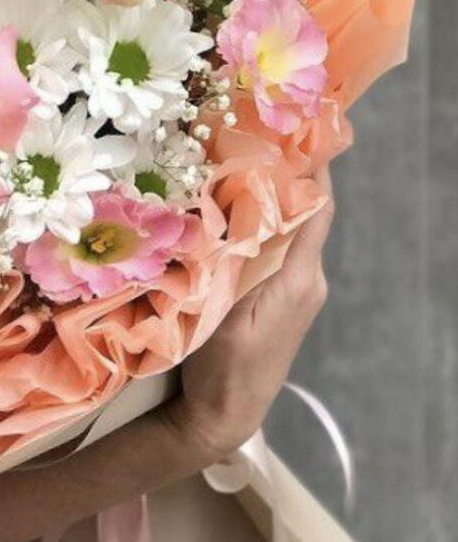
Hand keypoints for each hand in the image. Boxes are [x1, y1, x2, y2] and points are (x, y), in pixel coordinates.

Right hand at [158, 165, 333, 463]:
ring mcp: (294, 289)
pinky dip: (259, 224)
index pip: (317, 206)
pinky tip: (227, 214)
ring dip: (266, 197)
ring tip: (229, 165)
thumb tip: (235, 206)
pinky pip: (275, 248)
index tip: (294, 126)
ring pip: (286, 228)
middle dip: (281, 172)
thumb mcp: (224, 310)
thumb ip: (235, 259)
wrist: (225, 415)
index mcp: (300, 276)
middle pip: (302, 211)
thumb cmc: (224, 367)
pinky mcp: (277, 298)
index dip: (311, 164)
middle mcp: (306, 277)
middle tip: (245, 136)